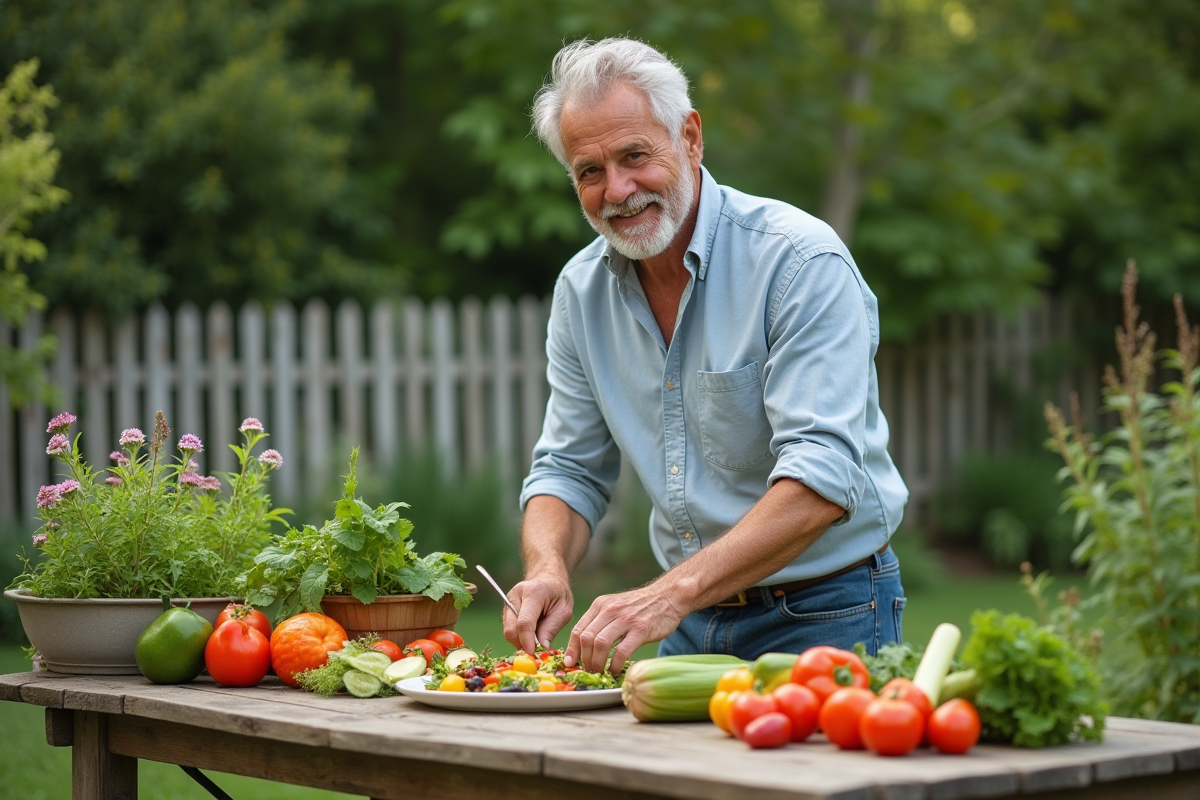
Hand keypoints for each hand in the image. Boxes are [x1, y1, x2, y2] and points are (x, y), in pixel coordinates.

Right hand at [502, 576, 573, 653]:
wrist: (548, 579)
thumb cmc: (559, 594)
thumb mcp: (564, 611)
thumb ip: (551, 629)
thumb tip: (541, 649)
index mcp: (533, 593)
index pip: (524, 622)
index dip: (527, 641)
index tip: (532, 654)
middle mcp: (516, 595)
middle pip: (511, 628)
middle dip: (522, 644)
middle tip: (536, 652)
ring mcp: (507, 601)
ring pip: (508, 630)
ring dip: (520, 641)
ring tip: (535, 640)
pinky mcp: (505, 608)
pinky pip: (509, 628)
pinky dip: (518, 636)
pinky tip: (530, 634)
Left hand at [565, 584, 684, 673]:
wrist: (668, 596)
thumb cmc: (640, 606)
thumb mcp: (615, 606)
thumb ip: (600, 620)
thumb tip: (583, 645)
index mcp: (600, 605)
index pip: (578, 629)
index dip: (572, 649)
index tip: (571, 663)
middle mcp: (610, 610)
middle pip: (586, 638)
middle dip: (584, 659)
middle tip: (588, 670)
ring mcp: (625, 619)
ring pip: (600, 644)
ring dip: (597, 663)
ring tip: (600, 672)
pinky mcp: (640, 630)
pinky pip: (621, 651)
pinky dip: (614, 664)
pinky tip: (615, 670)